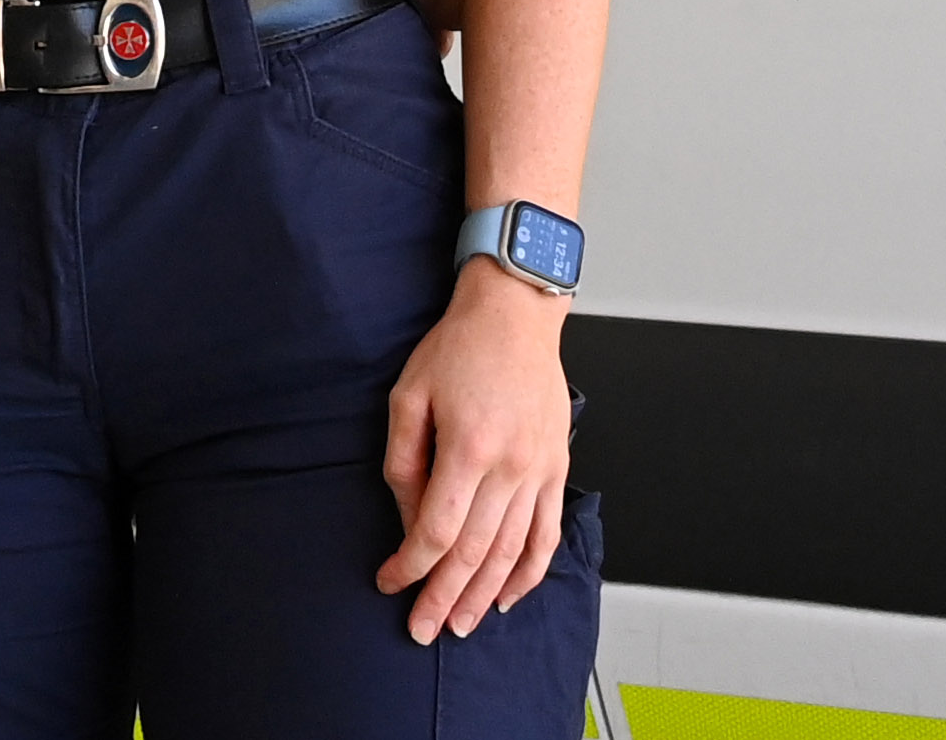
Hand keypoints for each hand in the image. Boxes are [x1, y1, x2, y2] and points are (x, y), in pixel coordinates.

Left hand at [376, 263, 571, 642]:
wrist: (516, 315)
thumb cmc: (459, 347)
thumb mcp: (409, 394)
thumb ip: (404, 461)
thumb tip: (407, 519)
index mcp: (469, 447)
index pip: (437, 530)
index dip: (409, 566)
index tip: (389, 582)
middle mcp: (510, 465)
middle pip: (474, 552)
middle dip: (445, 598)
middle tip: (422, 629)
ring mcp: (540, 470)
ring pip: (512, 552)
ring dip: (485, 596)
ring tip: (462, 625)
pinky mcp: (557, 468)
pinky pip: (547, 534)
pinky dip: (530, 572)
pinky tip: (509, 596)